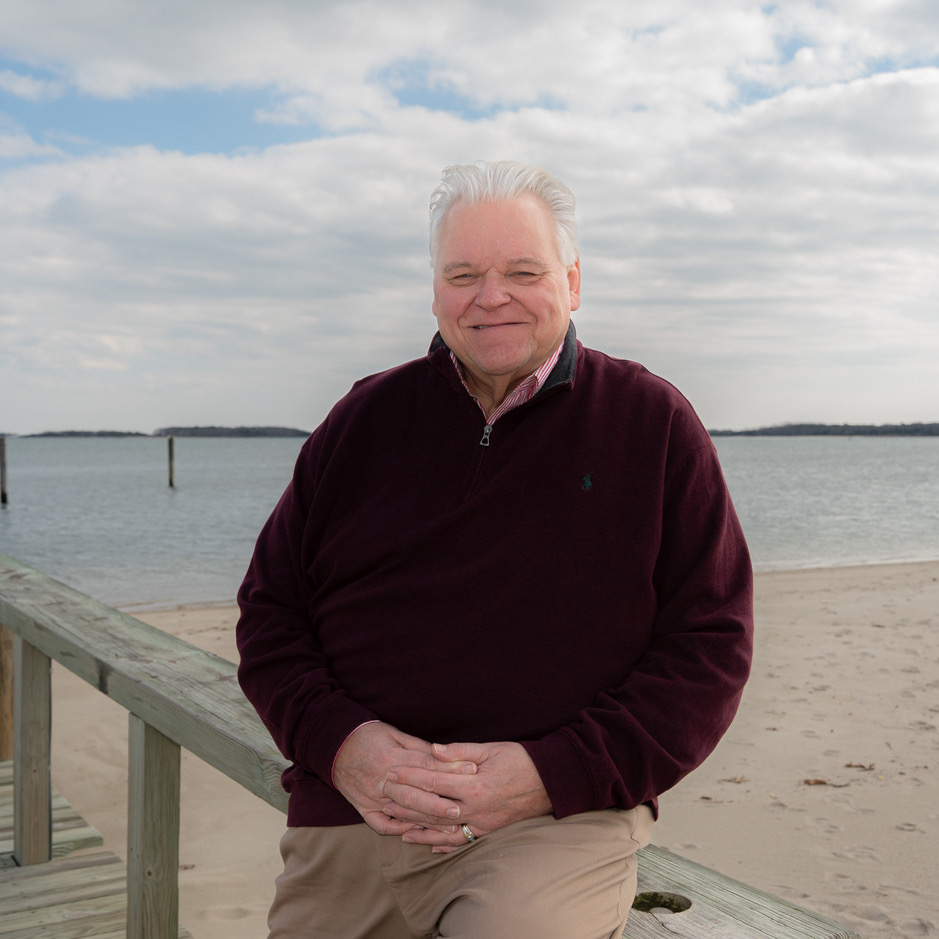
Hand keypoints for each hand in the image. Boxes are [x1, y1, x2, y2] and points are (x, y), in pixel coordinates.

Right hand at [331, 722, 476, 834]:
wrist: (334, 745)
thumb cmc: (369, 736)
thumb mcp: (394, 733)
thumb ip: (418, 747)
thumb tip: (443, 754)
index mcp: (392, 757)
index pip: (427, 764)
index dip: (451, 767)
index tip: (472, 770)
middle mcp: (383, 779)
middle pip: (416, 795)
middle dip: (440, 804)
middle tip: (462, 810)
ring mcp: (372, 796)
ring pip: (403, 813)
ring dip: (427, 822)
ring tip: (450, 827)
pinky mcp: (363, 807)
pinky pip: (381, 825)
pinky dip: (397, 830)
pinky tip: (416, 833)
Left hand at [381, 741, 552, 851]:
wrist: (552, 782)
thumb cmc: (522, 760)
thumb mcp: (492, 748)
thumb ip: (461, 751)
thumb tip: (434, 749)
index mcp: (475, 785)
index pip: (433, 781)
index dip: (410, 777)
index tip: (391, 773)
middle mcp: (476, 809)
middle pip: (433, 809)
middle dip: (406, 803)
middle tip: (383, 799)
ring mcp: (483, 824)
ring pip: (444, 831)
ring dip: (420, 830)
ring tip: (398, 827)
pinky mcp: (490, 832)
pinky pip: (463, 842)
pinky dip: (445, 846)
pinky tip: (430, 847)